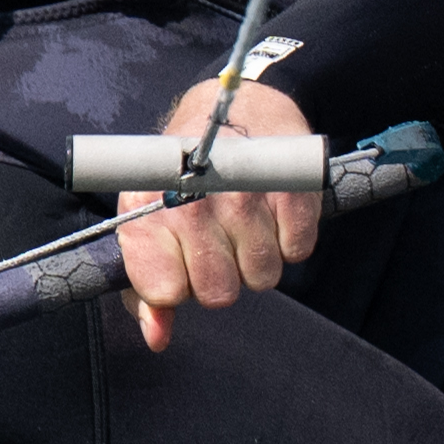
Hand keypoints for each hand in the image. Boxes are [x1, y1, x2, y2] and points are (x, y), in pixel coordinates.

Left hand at [111, 75, 324, 344]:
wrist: (239, 104)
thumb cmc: (184, 169)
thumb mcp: (148, 218)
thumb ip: (146, 286)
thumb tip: (157, 339)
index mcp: (149, 209)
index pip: (167, 292)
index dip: (179, 285)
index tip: (182, 261)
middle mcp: (195, 203)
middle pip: (218, 294)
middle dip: (221, 276)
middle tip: (219, 242)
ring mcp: (246, 198)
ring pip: (262, 279)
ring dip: (257, 259)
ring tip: (245, 224)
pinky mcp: (291, 194)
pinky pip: (297, 253)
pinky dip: (288, 239)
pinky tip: (272, 211)